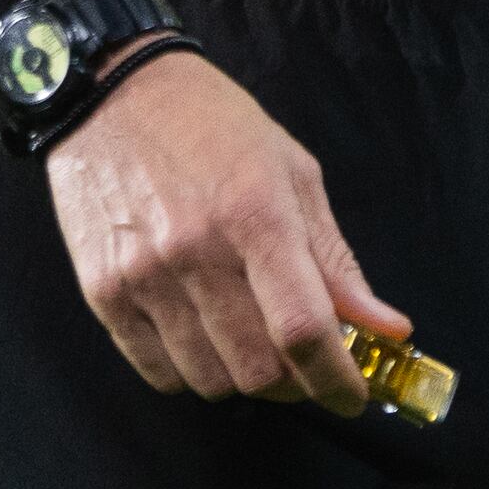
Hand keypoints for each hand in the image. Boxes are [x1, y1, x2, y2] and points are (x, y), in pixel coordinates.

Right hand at [39, 50, 414, 411]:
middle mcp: (196, 252)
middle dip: (295, 381)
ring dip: (243, 378)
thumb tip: (386, 328)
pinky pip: (158, 373)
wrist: (112, 92)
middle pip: (258, 369)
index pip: (302, 328)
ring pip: (210, 380)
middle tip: (302, 360)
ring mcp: (143, 277)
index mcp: (256, 214)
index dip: (336, 378)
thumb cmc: (213, 124)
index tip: (353, 396)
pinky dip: (191, 372)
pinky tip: (203, 337)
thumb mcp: (292, 172)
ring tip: (249, 339)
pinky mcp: (103, 293)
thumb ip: (335, 260)